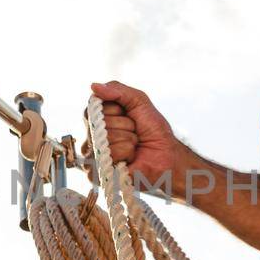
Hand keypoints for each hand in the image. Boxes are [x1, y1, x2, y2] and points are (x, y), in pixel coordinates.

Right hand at [81, 80, 191, 197]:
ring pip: (105, 139)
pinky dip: (126, 153)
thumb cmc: (153, 130)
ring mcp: (94, 157)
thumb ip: (117, 90)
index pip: (93, 108)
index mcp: (97, 121)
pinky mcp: (100, 173)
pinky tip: (130, 159)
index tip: (128, 115)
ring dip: (128, 140)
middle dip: (125, 125)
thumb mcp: (138, 101)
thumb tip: (94, 86)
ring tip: (135, 146)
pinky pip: (109, 155)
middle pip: (99, 123)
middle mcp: (92, 138)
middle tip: (135, 133)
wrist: (167, 155)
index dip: (115, 110)